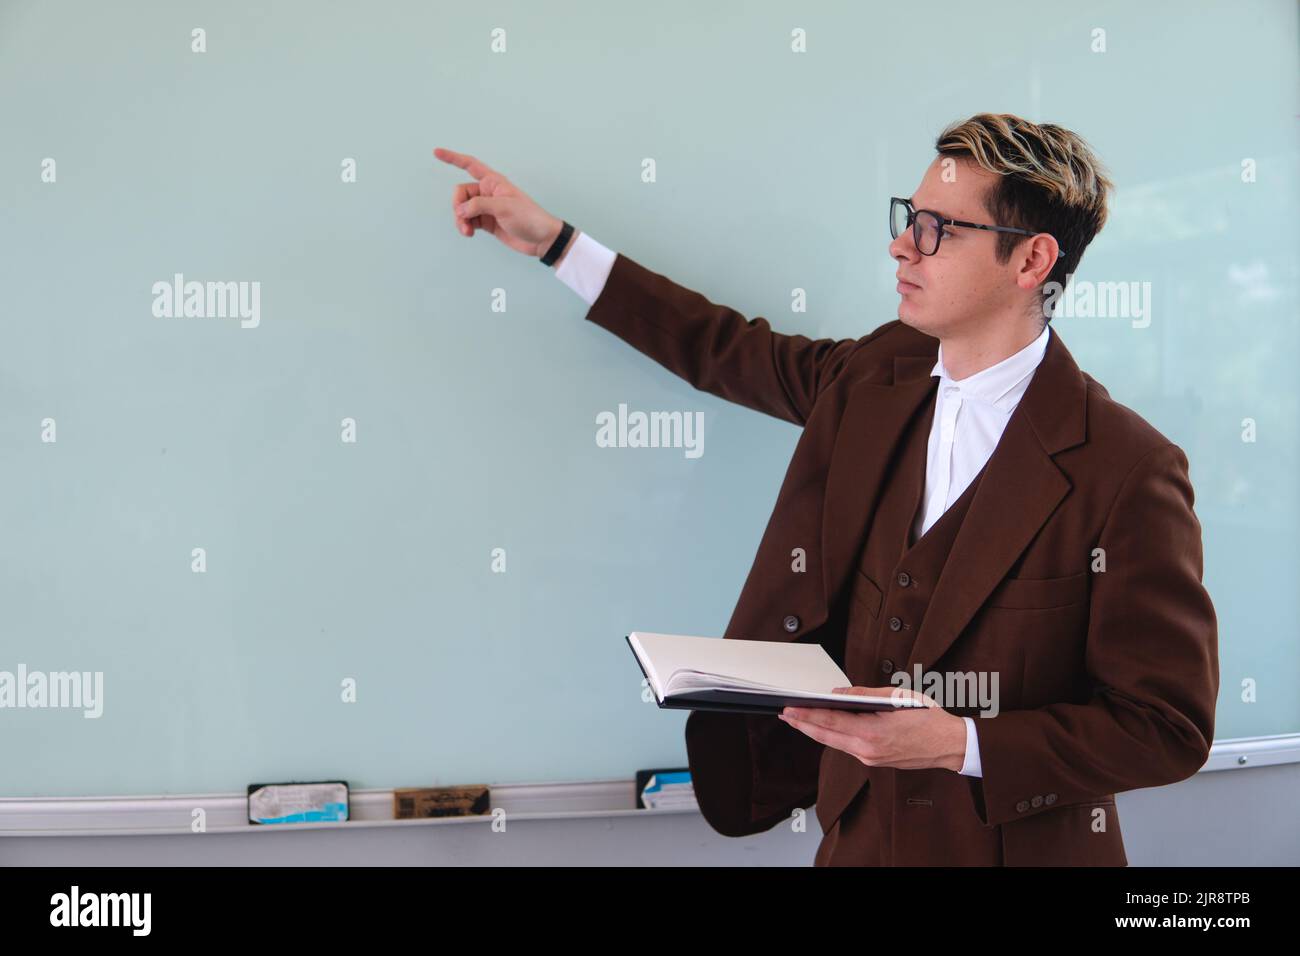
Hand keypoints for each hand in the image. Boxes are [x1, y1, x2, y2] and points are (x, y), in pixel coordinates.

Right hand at [433, 147, 567, 258]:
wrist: (541, 239)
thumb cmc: (529, 218)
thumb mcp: (504, 207)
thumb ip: (479, 205)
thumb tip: (460, 210)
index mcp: (494, 182)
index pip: (470, 165)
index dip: (453, 158)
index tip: (436, 152)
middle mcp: (488, 192)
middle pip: (461, 193)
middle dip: (458, 206)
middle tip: (463, 219)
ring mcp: (486, 208)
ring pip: (463, 209)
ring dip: (461, 220)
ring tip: (467, 231)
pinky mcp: (486, 222)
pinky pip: (468, 220)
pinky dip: (465, 226)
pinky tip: (469, 233)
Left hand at [778, 685, 967, 771]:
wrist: (951, 745)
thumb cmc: (929, 718)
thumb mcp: (898, 697)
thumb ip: (865, 694)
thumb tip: (839, 692)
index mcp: (873, 732)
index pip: (830, 721)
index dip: (806, 715)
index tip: (789, 708)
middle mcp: (867, 750)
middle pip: (826, 736)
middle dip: (803, 724)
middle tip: (784, 713)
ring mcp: (870, 758)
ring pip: (834, 743)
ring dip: (815, 731)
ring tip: (798, 718)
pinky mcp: (874, 761)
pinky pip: (846, 747)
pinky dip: (832, 735)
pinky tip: (824, 727)